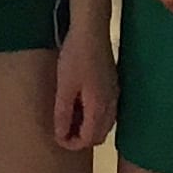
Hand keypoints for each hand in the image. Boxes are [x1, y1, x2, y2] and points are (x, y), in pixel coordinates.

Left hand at [51, 31, 116, 149]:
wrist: (91, 29)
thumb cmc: (75, 57)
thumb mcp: (64, 87)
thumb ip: (63, 113)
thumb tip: (61, 136)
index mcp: (99, 107)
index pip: (90, 139)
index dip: (73, 143)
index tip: (58, 137)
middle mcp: (111, 104)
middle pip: (100, 135)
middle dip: (82, 138)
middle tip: (63, 130)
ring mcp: (114, 94)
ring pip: (105, 124)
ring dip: (88, 127)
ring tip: (69, 118)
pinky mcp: (113, 85)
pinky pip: (107, 111)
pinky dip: (94, 116)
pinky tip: (81, 104)